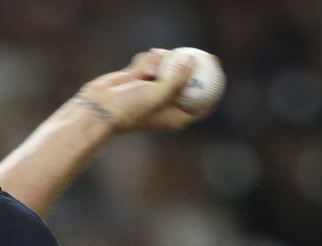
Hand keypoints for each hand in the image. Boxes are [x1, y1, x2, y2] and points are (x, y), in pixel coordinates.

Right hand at [69, 49, 211, 134]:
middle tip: (198, 53)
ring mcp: (155, 89)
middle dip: (190, 66)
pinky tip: (136, 69)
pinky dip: (146, 61)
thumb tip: (192, 61)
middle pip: (188, 82)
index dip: (213, 89)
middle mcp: (168, 103)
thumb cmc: (132, 107)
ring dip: (160, 62)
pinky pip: (152, 61)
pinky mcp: (142, 77)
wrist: (102, 106)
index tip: (219, 72)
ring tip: (148, 71)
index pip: (203, 105)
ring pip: (169, 66)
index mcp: (177, 116)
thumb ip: (178, 78)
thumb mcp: (159, 94)